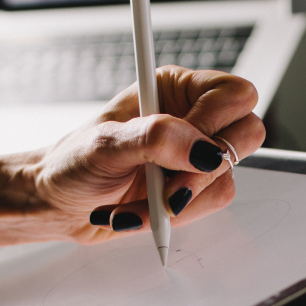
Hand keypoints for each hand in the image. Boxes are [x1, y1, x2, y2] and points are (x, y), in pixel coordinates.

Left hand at [30, 66, 264, 242]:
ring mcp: (195, 156)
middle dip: (205, 168)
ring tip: (137, 203)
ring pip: (227, 177)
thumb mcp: (106, 144)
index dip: (215, 122)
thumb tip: (202, 150)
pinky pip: (210, 204)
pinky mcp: (193, 189)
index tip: (182, 147)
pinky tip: (140, 213)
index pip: (232, 94)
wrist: (58, 203)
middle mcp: (192, 118)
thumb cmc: (73, 163)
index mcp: (174, 89)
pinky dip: (174, 216)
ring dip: (179, 200)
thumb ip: (156, 139)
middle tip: (169, 183)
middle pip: (247, 133)